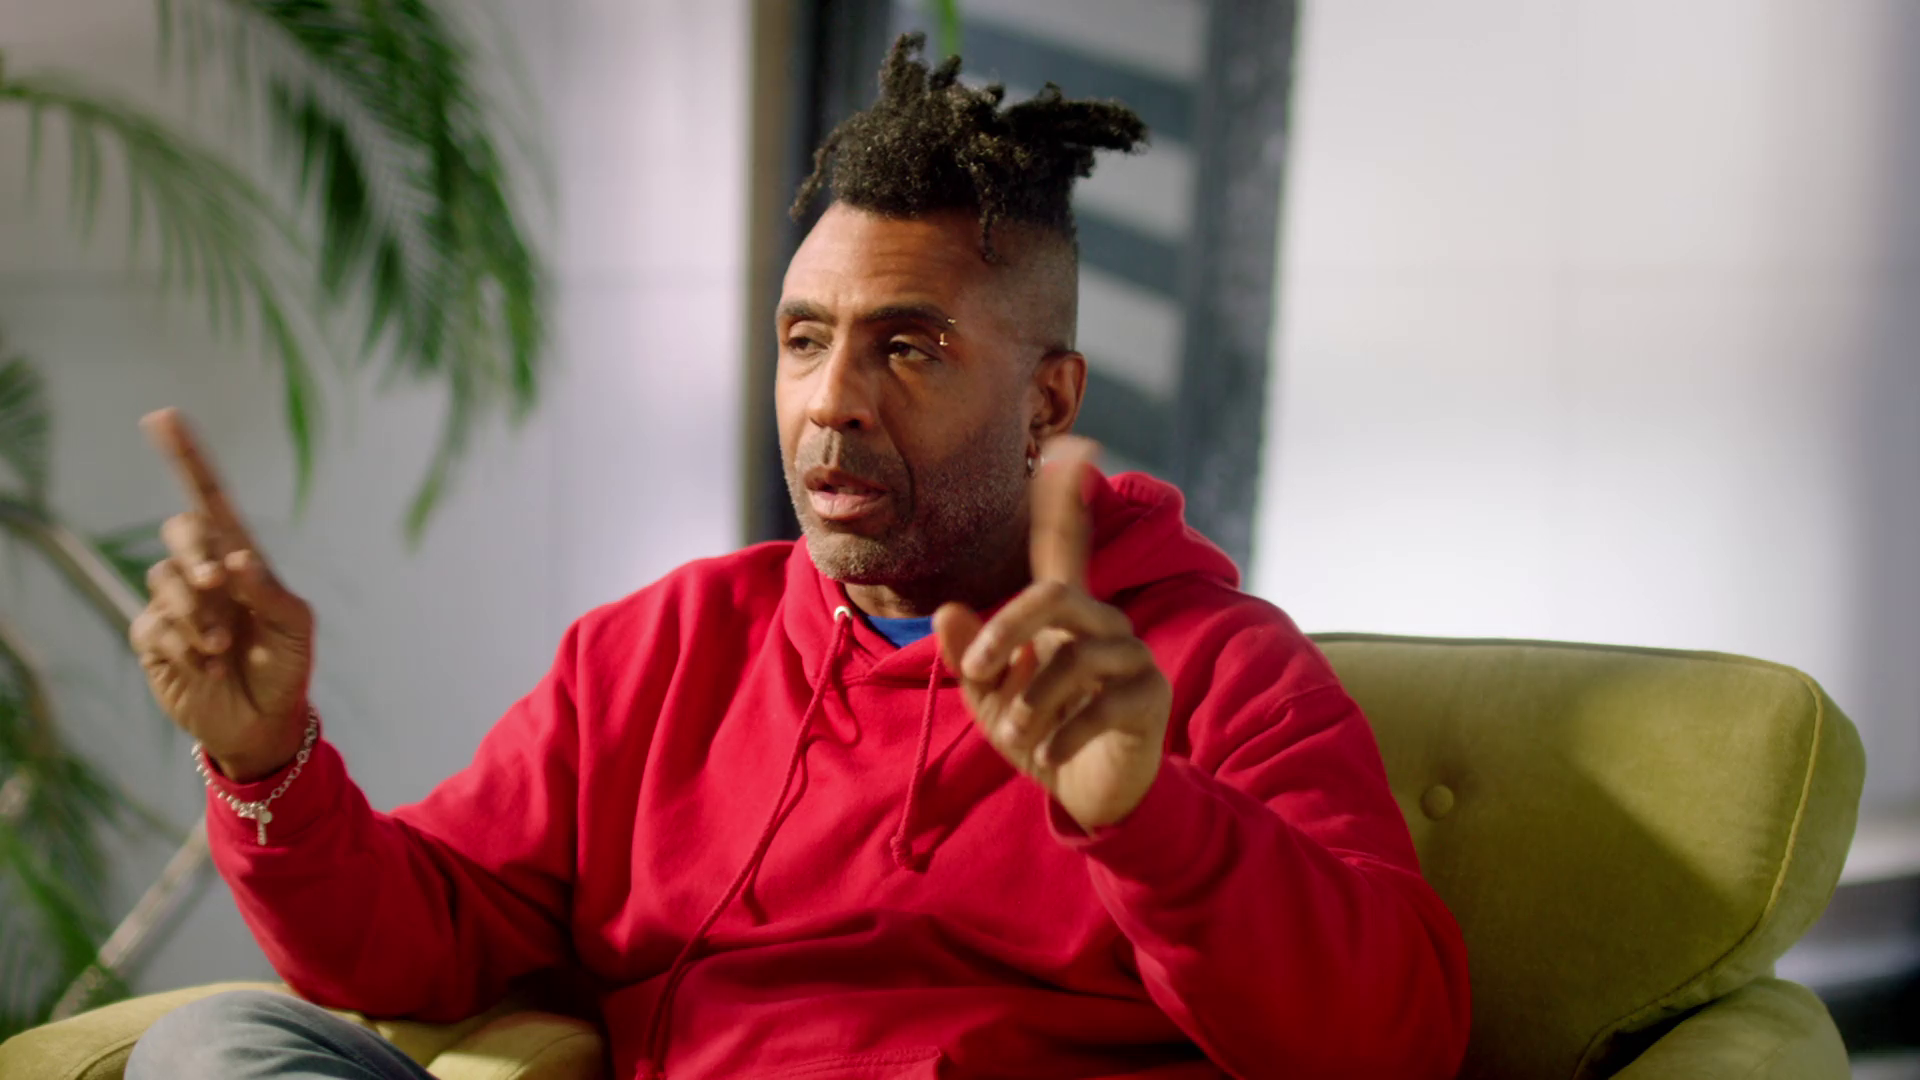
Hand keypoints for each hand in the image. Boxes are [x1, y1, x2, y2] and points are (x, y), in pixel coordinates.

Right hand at [130, 408, 315, 781]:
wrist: (264, 722)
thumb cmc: (286, 667)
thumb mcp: (295, 628)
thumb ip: (270, 593)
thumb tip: (234, 560)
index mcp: (242, 559)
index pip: (212, 499)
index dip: (187, 458)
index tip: (163, 417)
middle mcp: (204, 572)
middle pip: (181, 529)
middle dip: (196, 551)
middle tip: (216, 583)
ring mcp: (175, 603)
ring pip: (164, 577)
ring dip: (196, 612)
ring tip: (221, 647)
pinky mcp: (154, 638)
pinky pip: (154, 625)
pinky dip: (183, 645)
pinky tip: (204, 664)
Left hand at [934, 437, 1171, 830]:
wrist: (1091, 796)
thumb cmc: (1041, 737)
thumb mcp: (990, 701)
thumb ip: (970, 658)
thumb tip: (947, 611)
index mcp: (1062, 616)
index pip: (1063, 545)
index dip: (1064, 497)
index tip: (1073, 442)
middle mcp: (1101, 622)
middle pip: (1054, 594)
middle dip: (1007, 630)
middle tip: (973, 672)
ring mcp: (1130, 655)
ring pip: (1072, 655)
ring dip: (1030, 701)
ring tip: (1017, 735)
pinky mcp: (1149, 694)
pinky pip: (1098, 702)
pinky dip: (1061, 734)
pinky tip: (1049, 758)